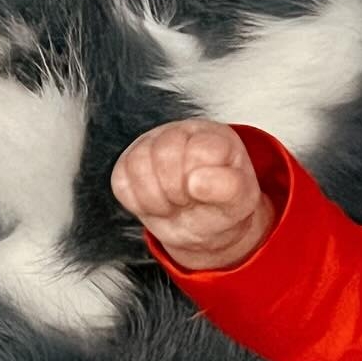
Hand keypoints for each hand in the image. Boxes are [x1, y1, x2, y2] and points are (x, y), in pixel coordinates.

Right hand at [111, 119, 273, 269]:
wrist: (206, 227)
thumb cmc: (223, 208)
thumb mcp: (240, 202)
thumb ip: (229, 187)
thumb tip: (197, 181)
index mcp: (214, 137)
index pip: (200, 151)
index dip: (204, 183)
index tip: (212, 195)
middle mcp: (181, 133)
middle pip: (165, 155)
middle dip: (179, 192)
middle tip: (191, 202)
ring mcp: (151, 145)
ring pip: (138, 166)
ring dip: (158, 200)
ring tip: (176, 205)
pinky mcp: (127, 165)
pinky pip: (121, 183)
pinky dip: (139, 204)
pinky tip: (158, 205)